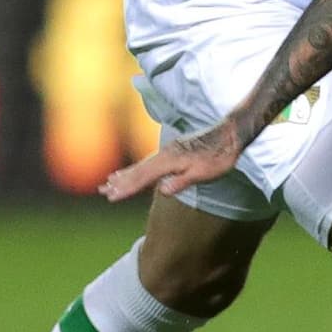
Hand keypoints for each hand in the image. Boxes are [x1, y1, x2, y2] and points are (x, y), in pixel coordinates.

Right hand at [99, 116, 242, 202]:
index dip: (126, 188)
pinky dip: (137, 168)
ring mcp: (168, 151)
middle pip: (137, 170)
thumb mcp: (203, 173)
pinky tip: (134, 171)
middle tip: (102, 191)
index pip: (143, 177)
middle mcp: (165, 155)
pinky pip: (149, 161)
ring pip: (141, 165)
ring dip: (125, 174)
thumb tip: (162, 190)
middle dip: (119, 182)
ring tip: (109, 181)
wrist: (230, 134)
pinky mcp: (172, 151)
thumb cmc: (219, 157)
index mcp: (169, 161)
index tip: (111, 197)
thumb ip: (182, 181)